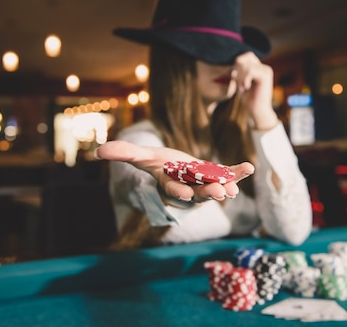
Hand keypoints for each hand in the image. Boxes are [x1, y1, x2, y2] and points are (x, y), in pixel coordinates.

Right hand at [95, 140, 254, 202]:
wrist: (177, 169)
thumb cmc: (158, 164)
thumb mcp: (142, 157)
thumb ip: (124, 154)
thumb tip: (97, 152)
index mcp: (170, 184)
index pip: (173, 190)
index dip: (178, 192)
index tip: (185, 194)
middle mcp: (189, 187)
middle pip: (199, 192)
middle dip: (208, 193)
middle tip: (219, 194)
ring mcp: (205, 184)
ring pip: (216, 187)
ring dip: (226, 187)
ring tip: (234, 188)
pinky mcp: (218, 177)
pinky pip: (229, 176)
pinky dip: (238, 173)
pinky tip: (249, 167)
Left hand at [232, 52, 278, 129]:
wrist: (258, 111)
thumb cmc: (250, 99)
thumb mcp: (240, 83)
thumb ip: (238, 72)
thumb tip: (235, 61)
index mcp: (259, 68)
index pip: (247, 56)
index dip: (238, 63)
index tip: (235, 77)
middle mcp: (264, 67)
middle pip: (245, 59)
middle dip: (238, 71)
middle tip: (239, 84)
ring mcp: (266, 70)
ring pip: (246, 66)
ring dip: (240, 78)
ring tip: (242, 88)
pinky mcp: (266, 76)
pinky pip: (251, 71)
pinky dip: (245, 80)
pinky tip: (246, 87)